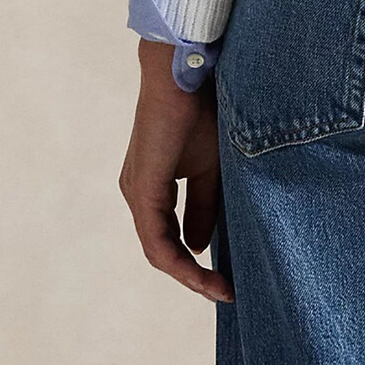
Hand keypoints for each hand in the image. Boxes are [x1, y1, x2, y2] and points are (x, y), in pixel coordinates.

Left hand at [119, 39, 233, 302]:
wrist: (186, 73)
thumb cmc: (202, 110)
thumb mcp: (210, 166)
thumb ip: (203, 205)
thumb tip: (198, 246)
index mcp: (154, 186)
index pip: (170, 236)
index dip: (195, 262)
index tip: (226, 281)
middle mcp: (139, 193)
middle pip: (163, 248)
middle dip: (193, 275)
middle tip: (225, 291)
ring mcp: (138, 193)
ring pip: (158, 249)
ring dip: (187, 274)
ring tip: (218, 288)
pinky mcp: (143, 189)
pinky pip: (156, 240)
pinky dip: (178, 261)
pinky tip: (201, 272)